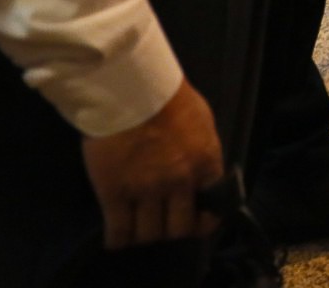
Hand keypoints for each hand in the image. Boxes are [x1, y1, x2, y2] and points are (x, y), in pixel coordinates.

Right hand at [81, 82, 223, 248]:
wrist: (131, 88)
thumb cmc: (168, 97)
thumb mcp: (201, 123)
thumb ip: (202, 152)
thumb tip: (201, 174)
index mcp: (205, 164)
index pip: (214, 209)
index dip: (204, 221)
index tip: (195, 221)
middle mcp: (179, 183)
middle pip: (179, 229)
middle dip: (171, 229)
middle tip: (162, 222)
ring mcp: (146, 191)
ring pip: (149, 234)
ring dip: (144, 234)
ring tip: (137, 226)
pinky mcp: (115, 194)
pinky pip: (119, 232)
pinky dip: (118, 240)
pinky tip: (116, 238)